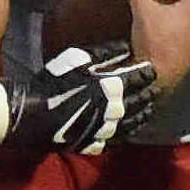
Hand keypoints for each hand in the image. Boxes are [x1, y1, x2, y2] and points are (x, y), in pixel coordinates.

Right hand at [0, 41, 157, 154]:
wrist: (34, 116)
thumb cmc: (54, 82)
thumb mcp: (77, 59)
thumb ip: (104, 53)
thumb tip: (125, 47)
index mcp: (112, 87)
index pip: (138, 79)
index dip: (146, 74)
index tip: (151, 70)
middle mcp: (115, 110)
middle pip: (139, 102)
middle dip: (148, 94)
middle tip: (155, 89)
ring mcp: (107, 129)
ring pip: (133, 123)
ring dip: (143, 115)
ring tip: (149, 109)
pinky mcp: (96, 143)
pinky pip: (118, 139)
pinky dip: (128, 133)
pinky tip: (131, 129)